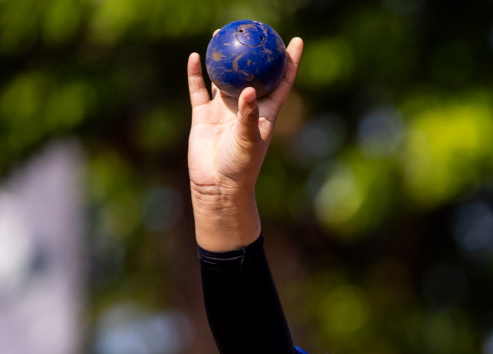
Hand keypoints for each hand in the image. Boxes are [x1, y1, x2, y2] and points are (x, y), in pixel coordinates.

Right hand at [185, 37, 303, 250]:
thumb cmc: (240, 167)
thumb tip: (250, 90)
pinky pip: (199, 89)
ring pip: (223, 77)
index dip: (290, 62)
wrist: (217, 186)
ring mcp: (224, 111)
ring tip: (220, 34)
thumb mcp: (249, 141)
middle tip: (253, 30)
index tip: (296, 40)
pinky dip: (197, 74)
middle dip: (254, 52)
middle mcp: (246, 108)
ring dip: (223, 58)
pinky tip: (196, 56)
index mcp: (265, 113)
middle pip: (252, 73)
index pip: (281, 82)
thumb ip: (249, 116)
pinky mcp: (203, 116)